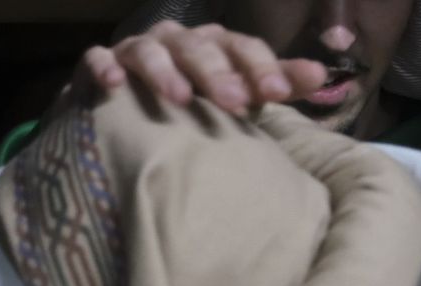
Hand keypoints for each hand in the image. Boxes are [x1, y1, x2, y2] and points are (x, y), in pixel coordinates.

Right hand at [77, 22, 328, 116]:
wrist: (125, 110)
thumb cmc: (191, 99)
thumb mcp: (237, 91)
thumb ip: (275, 84)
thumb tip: (322, 75)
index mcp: (213, 44)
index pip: (242, 48)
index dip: (261, 66)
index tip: (279, 92)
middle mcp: (176, 40)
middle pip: (199, 49)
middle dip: (217, 74)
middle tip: (235, 102)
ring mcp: (136, 50)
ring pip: (151, 51)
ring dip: (165, 72)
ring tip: (179, 99)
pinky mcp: (99, 65)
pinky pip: (97, 60)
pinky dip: (105, 69)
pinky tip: (115, 86)